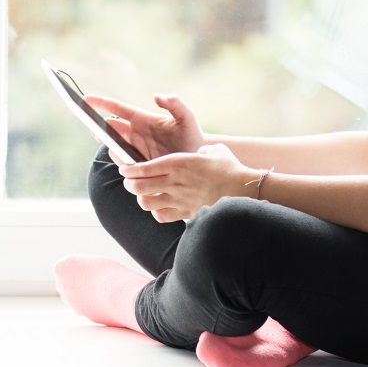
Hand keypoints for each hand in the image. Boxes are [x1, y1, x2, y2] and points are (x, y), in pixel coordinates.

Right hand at [86, 93, 208, 160]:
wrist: (198, 160)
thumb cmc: (192, 135)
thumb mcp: (187, 117)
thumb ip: (175, 104)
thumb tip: (157, 96)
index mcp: (142, 119)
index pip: (117, 109)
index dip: (101, 103)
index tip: (85, 99)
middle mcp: (135, 133)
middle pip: (109, 129)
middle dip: (98, 128)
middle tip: (95, 131)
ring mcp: (134, 149)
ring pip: (113, 148)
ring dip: (111, 148)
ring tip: (119, 152)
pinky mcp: (137, 165)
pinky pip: (123, 165)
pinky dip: (121, 165)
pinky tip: (129, 169)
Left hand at [119, 144, 256, 222]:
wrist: (243, 190)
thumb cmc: (229, 169)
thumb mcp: (214, 150)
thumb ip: (201, 150)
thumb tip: (201, 153)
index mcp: (177, 163)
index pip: (142, 168)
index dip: (129, 169)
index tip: (125, 169)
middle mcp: (174, 181)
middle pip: (138, 186)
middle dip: (130, 185)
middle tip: (131, 183)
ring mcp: (179, 199)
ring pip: (146, 202)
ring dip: (142, 199)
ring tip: (144, 195)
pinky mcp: (186, 213)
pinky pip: (161, 216)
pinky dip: (157, 212)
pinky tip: (160, 207)